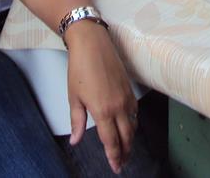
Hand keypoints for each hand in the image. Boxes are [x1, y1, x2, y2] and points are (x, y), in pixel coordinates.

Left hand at [66, 21, 135, 174]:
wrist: (92, 44)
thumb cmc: (79, 68)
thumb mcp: (74, 97)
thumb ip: (77, 121)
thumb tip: (75, 140)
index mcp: (103, 111)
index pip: (111, 140)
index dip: (114, 156)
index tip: (115, 166)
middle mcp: (118, 106)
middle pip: (126, 136)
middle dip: (125, 152)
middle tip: (121, 163)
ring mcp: (126, 97)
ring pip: (133, 125)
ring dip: (130, 139)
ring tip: (126, 149)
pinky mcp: (129, 88)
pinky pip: (135, 112)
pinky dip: (133, 123)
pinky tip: (129, 126)